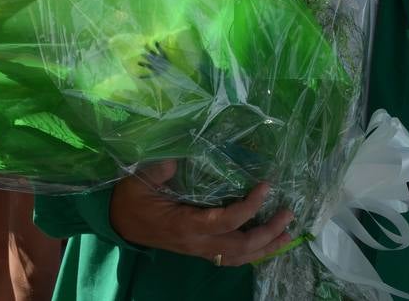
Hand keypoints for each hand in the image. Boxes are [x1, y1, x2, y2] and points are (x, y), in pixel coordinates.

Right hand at [109, 159, 294, 266]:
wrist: (120, 222)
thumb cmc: (132, 198)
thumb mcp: (141, 178)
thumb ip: (162, 167)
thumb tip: (184, 150)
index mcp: (185, 225)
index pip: (225, 222)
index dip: (249, 207)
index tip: (266, 187)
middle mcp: (196, 243)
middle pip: (239, 246)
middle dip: (267, 233)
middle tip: (288, 214)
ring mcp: (199, 250)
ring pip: (238, 257)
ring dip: (265, 247)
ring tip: (288, 234)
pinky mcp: (200, 250)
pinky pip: (231, 258)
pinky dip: (252, 253)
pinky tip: (266, 243)